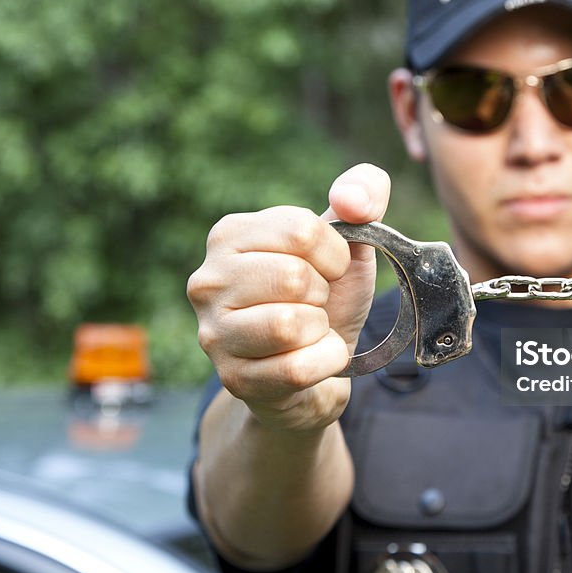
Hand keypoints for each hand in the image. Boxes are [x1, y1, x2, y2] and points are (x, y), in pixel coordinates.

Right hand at [187, 164, 390, 431]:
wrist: (317, 369)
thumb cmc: (327, 298)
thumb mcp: (349, 241)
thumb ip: (363, 194)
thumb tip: (351, 200)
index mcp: (230, 235)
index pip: (302, 229)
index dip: (335, 254)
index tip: (329, 270)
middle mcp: (208, 281)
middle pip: (294, 277)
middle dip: (323, 294)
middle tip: (315, 304)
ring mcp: (214, 332)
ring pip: (289, 325)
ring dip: (321, 330)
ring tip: (310, 330)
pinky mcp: (233, 378)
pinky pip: (296, 368)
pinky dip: (324, 363)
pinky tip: (314, 360)